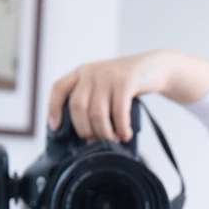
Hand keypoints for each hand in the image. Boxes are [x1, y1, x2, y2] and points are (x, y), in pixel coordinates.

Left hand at [46, 51, 208, 138]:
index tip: (55, 127)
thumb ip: (92, 102)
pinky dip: (121, 128)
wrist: (154, 68)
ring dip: (105, 133)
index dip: (53, 109)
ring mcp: (108, 75)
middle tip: (95, 140)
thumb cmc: (127, 85)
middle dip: (85, 130)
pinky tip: (125, 134)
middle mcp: (91, 72)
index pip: (59, 89)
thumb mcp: (105, 88)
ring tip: (113, 139)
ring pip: (97, 113)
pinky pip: (118, 112)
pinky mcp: (125, 81)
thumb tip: (86, 137)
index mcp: (82, 73)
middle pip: (78, 107)